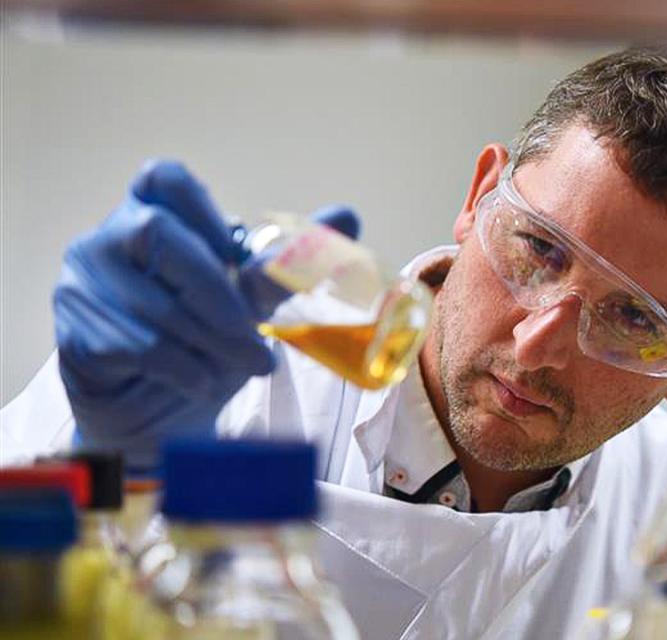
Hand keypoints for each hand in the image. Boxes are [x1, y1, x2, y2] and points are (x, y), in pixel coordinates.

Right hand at [54, 160, 358, 469]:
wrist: (162, 415)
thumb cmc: (206, 345)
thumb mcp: (250, 303)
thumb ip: (287, 262)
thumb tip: (346, 213)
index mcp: (149, 216)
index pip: (163, 178)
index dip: (203, 208)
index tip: (237, 256)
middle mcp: (107, 240)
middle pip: (160, 234)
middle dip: (220, 293)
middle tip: (259, 339)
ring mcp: (82, 285)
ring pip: (155, 300)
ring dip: (215, 342)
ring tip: (248, 366)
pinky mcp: (74, 335)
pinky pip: (139, 345)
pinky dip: (186, 368)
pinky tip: (204, 383)